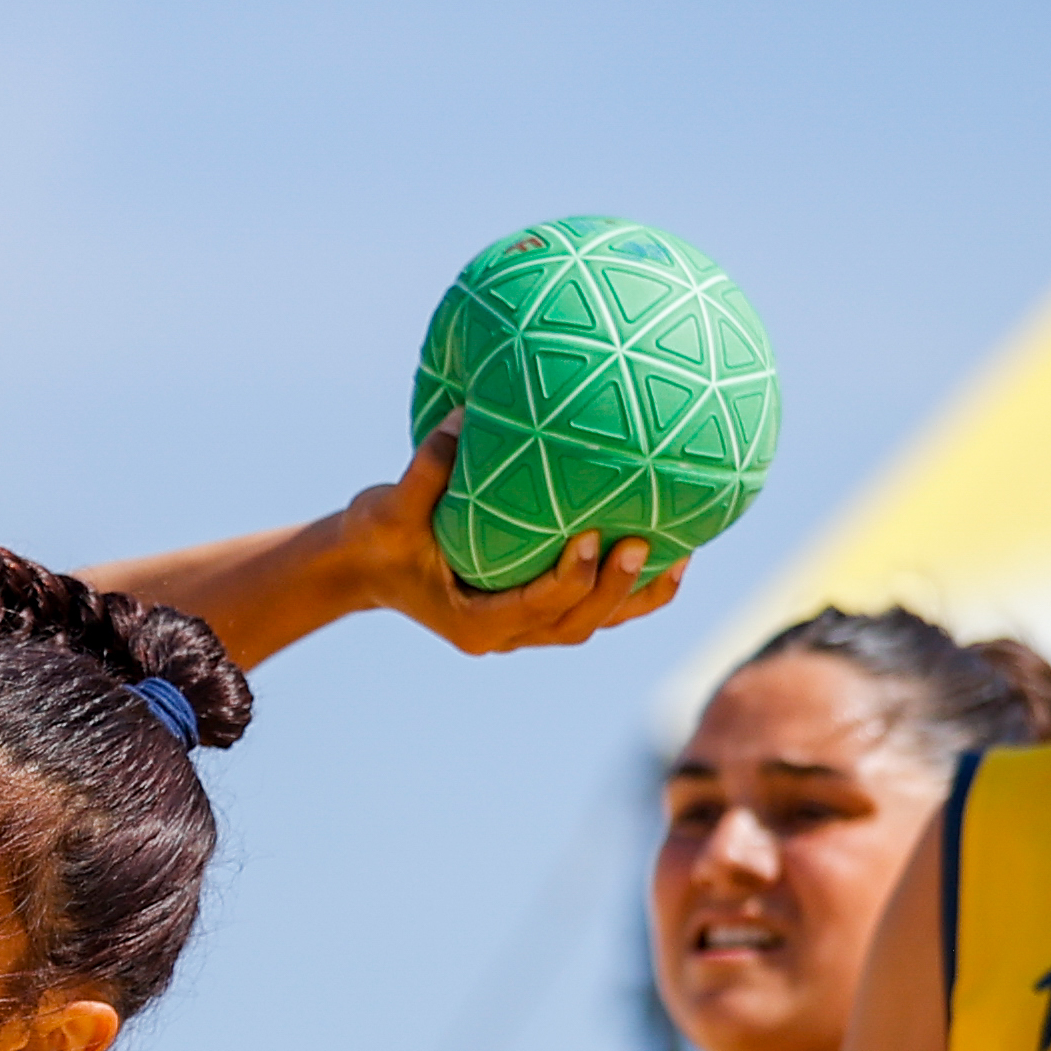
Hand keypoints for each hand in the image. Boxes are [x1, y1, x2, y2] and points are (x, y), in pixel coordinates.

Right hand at [338, 423, 688, 655]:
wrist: (369, 563)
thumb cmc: (377, 537)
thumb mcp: (386, 508)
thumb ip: (424, 472)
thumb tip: (463, 415)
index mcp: (473, 624)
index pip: (534, 610)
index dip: (568, 580)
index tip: (590, 536)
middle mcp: (506, 635)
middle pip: (575, 624)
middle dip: (614, 591)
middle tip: (642, 541)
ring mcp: (526, 626)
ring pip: (593, 621)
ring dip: (637, 594)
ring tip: (681, 550)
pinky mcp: (538, 608)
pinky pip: (593, 604)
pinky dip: (631, 586)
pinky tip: (667, 546)